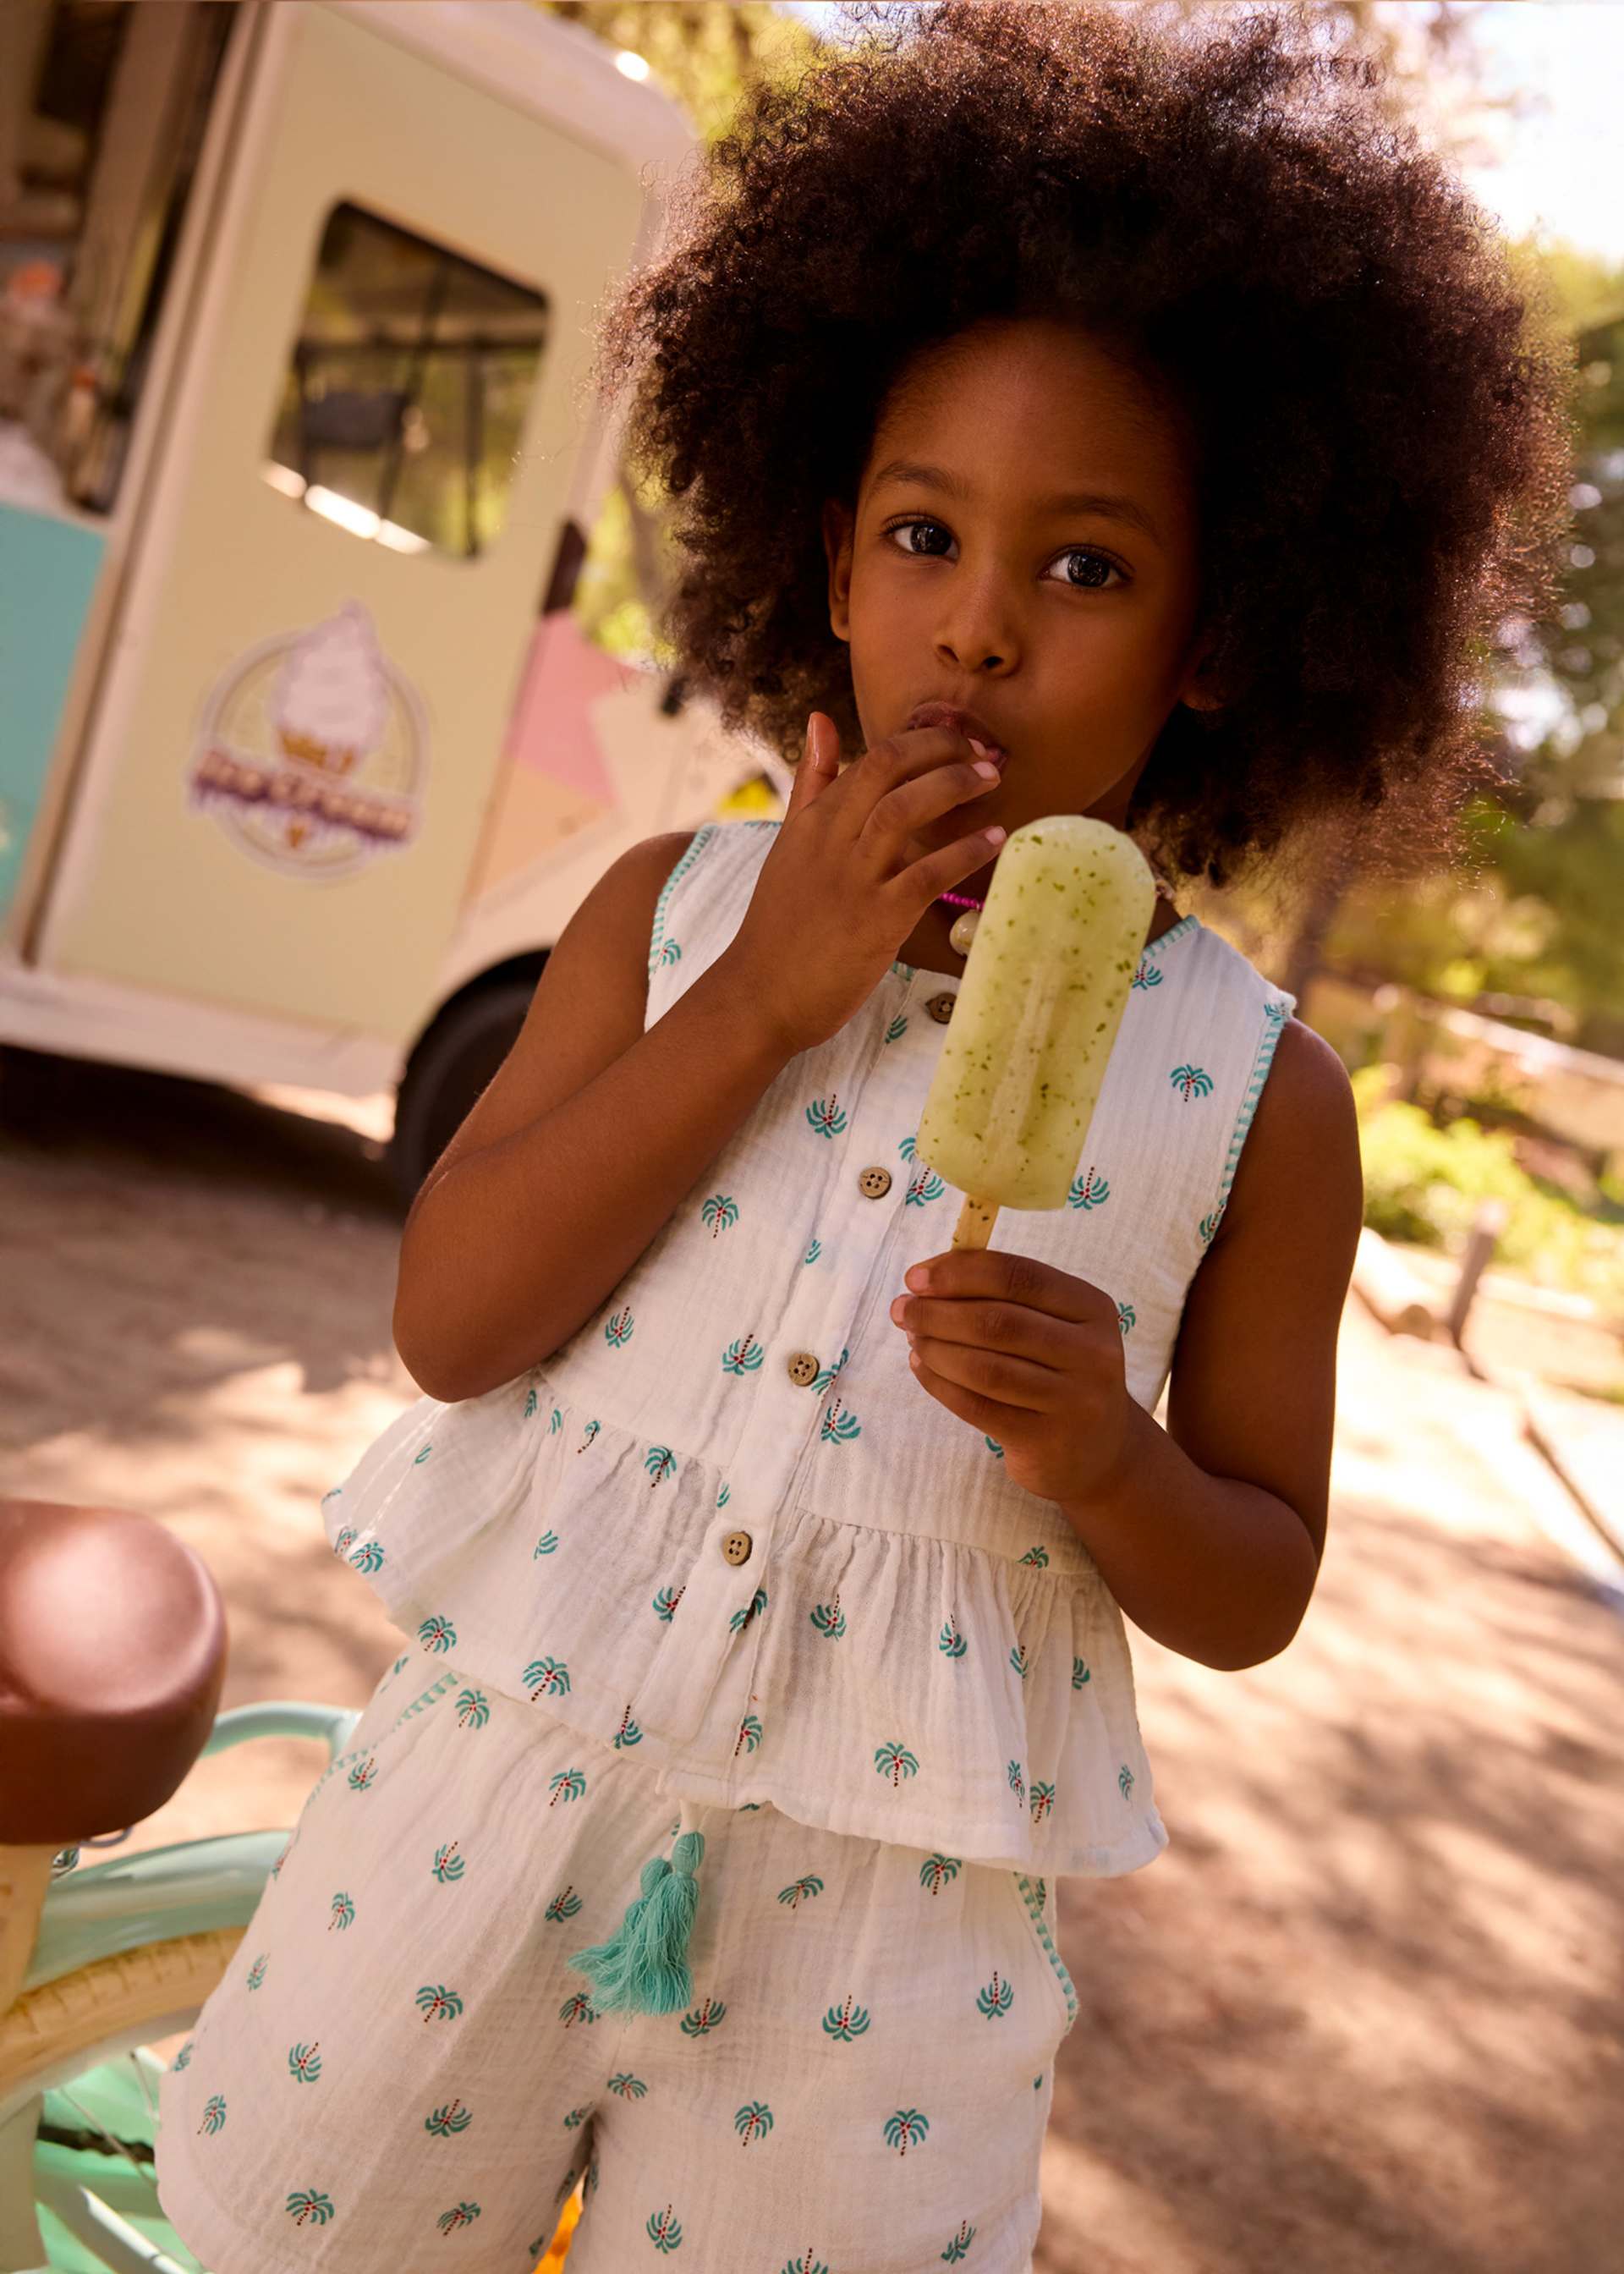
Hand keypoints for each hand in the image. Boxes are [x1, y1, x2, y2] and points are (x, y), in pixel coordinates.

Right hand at [721, 713, 1005, 1056]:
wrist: (759, 996)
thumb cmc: (780, 925)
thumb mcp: (789, 843)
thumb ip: (811, 783)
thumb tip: (821, 720)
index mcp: (812, 822)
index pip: (870, 759)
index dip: (921, 742)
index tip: (956, 743)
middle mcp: (830, 841)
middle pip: (888, 768)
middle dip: (942, 749)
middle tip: (983, 753)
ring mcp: (853, 879)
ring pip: (904, 810)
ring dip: (954, 786)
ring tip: (991, 780)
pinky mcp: (876, 920)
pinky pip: (928, 874)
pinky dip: (965, 852)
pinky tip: (994, 839)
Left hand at [889, 1247, 1133, 1504]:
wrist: (1098, 1449)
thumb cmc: (1058, 1371)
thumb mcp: (1051, 1325)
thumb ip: (1001, 1297)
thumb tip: (925, 1281)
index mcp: (1092, 1308)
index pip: (1020, 1277)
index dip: (960, 1273)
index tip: (915, 1277)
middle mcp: (1092, 1353)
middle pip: (998, 1322)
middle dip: (938, 1312)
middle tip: (902, 1310)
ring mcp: (1073, 1401)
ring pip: (985, 1368)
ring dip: (935, 1348)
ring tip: (912, 1338)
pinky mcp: (1045, 1441)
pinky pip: (977, 1406)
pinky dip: (939, 1383)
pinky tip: (921, 1366)